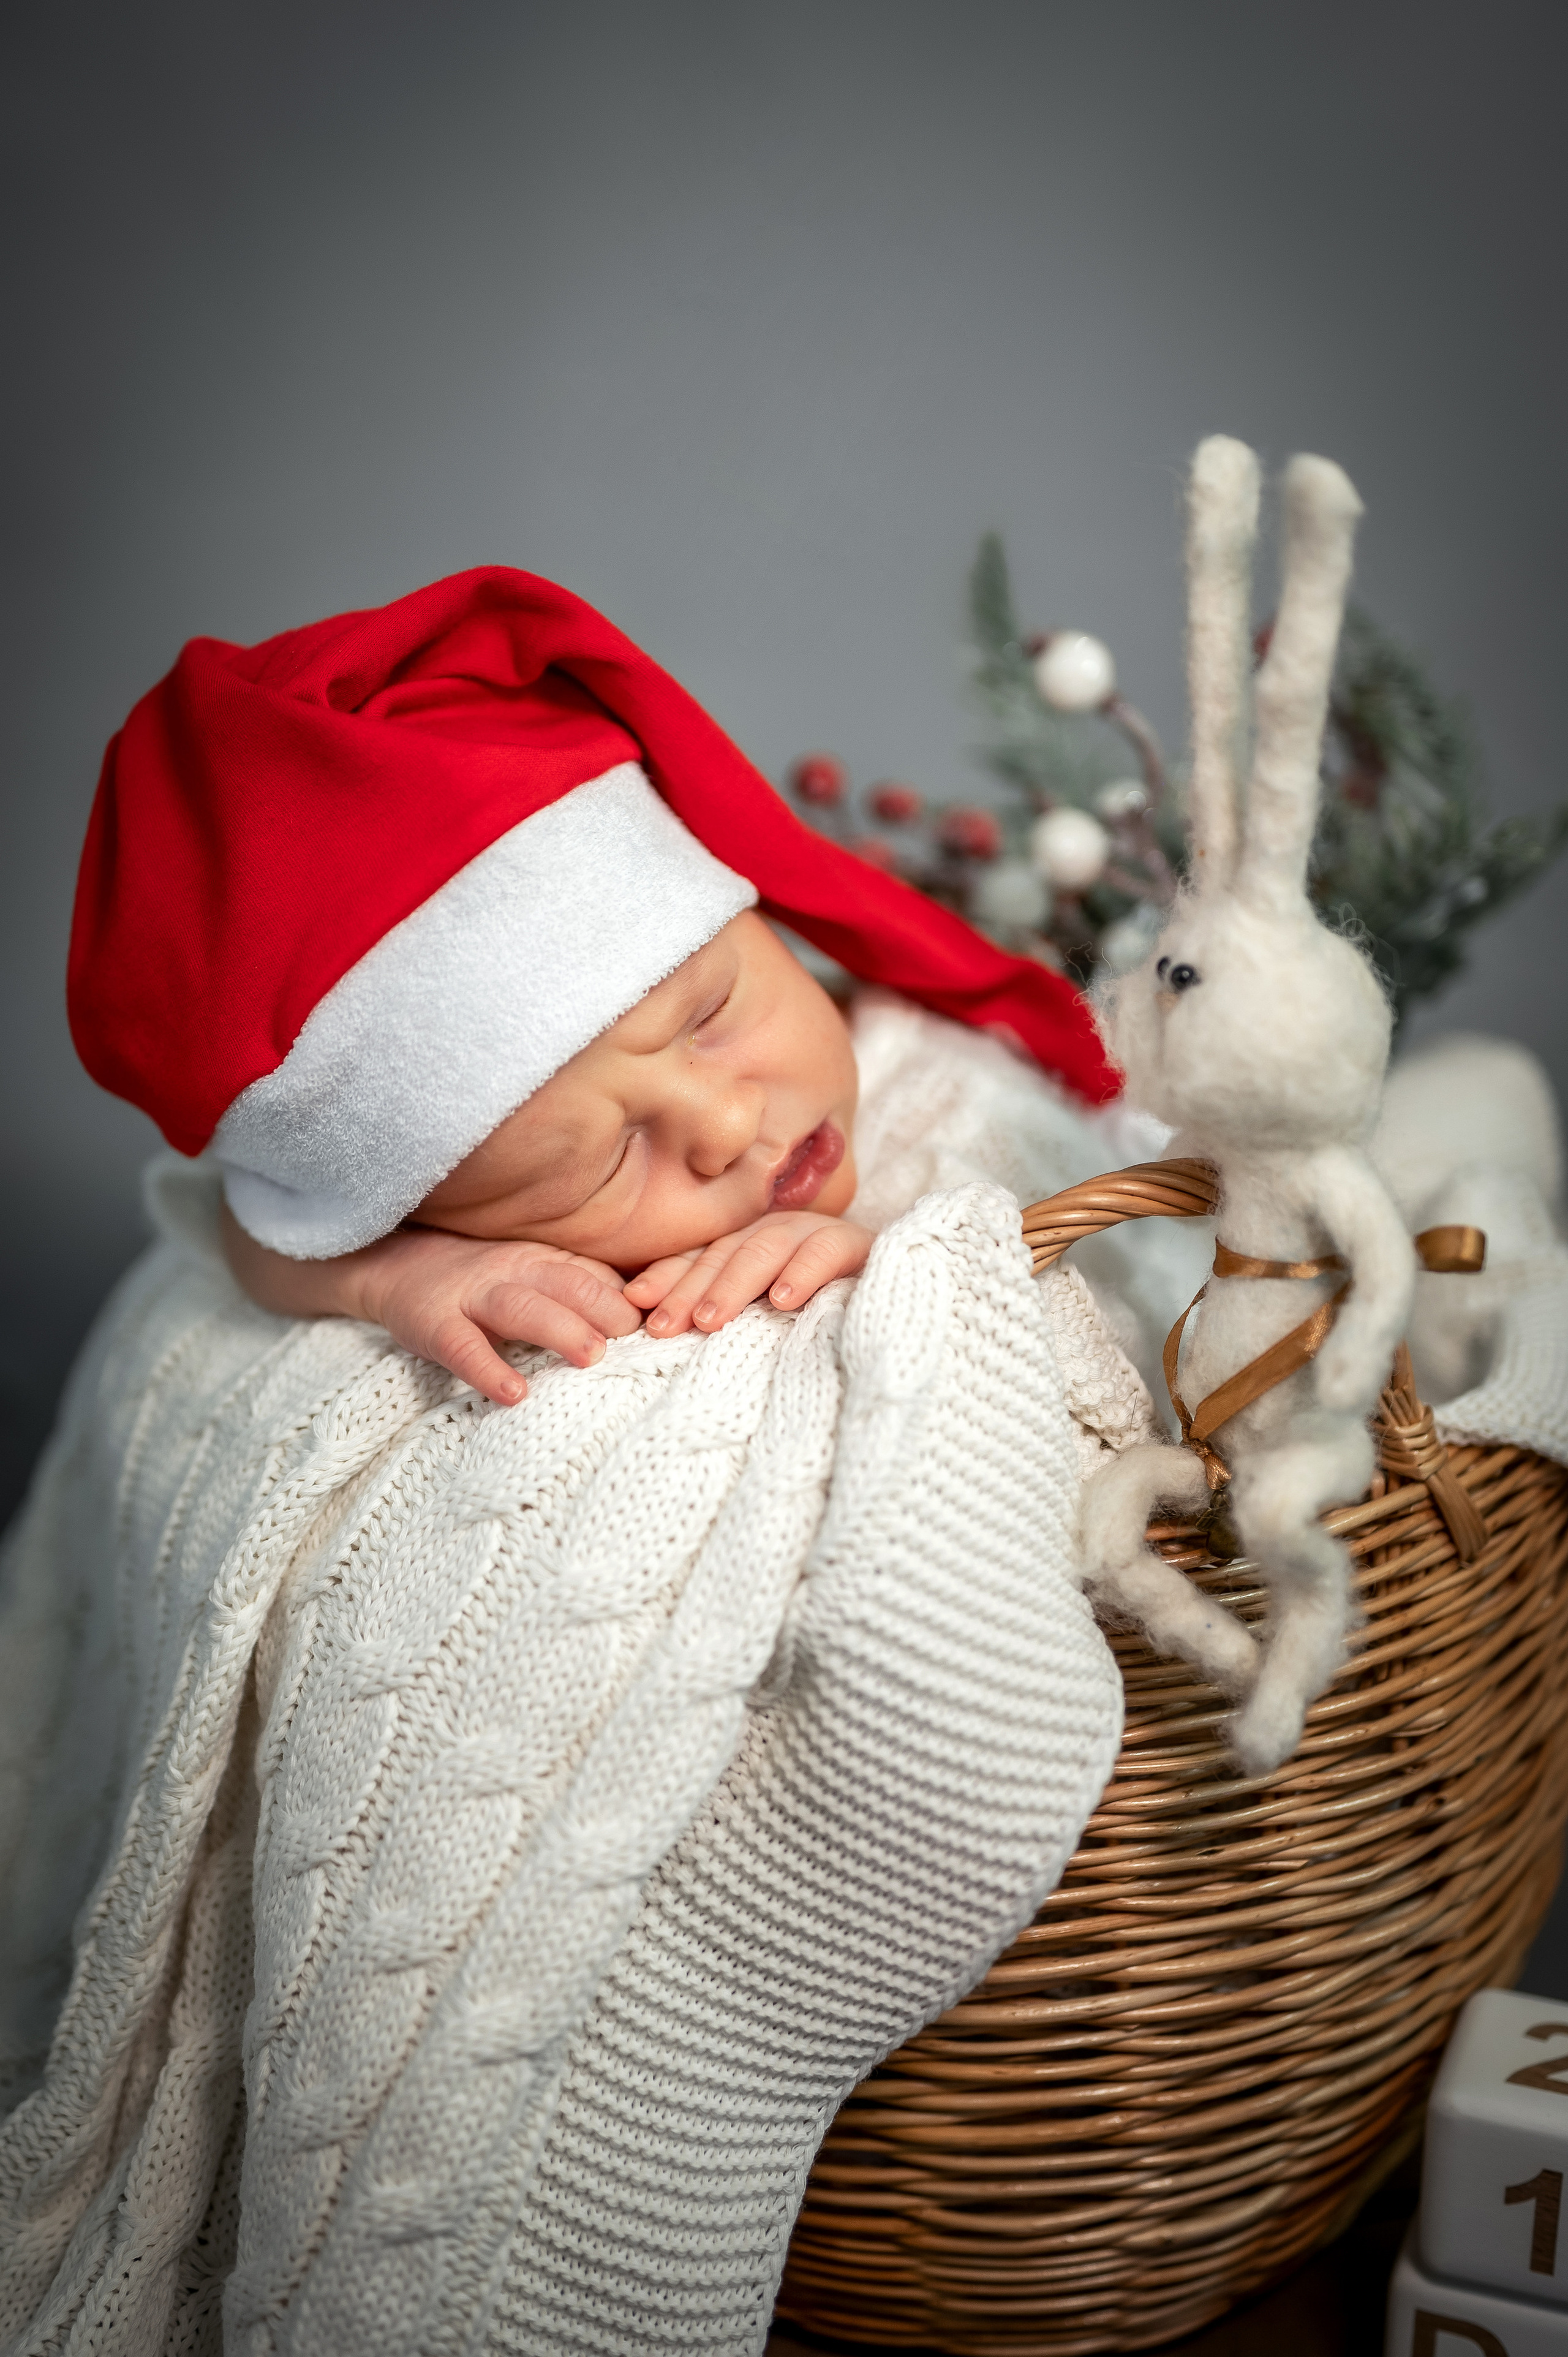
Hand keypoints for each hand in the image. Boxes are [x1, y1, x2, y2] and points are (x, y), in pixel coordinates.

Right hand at [364, 1231, 644, 1404]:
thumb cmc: (483, 1279)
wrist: (392, 1263)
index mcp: (546, 1260)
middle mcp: (514, 1271)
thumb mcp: (536, 1271)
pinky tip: (513, 1393)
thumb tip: (654, 1314)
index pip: (598, 1275)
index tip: (667, 1325)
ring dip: (560, 1330)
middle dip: (606, 1309)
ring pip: (522, 1308)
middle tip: (638, 1339)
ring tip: (591, 1357)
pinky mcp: (433, 1324)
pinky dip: (488, 1370)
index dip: (633, 1300)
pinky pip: (462, 1347)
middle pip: (568, 1284)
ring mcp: (472, 1296)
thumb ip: (587, 1288)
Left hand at [624, 1212, 873, 1336]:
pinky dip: (802, 1273)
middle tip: (661, 1326)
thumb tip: (659, 1328)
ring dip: (734, 1284)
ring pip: (764, 1249)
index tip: (635, 1304)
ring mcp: (814, 1234)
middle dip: (688, 1289)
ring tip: (710, 1320)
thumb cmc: (822, 1315)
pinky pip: (825, 1252)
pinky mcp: (857, 1245)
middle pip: (723, 1254)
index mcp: (747, 1247)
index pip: (699, 1258)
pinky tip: (784, 1301)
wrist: (898, 1297)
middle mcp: (775, 1233)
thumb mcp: (763, 1316)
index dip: (666, 1277)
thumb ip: (722, 1312)